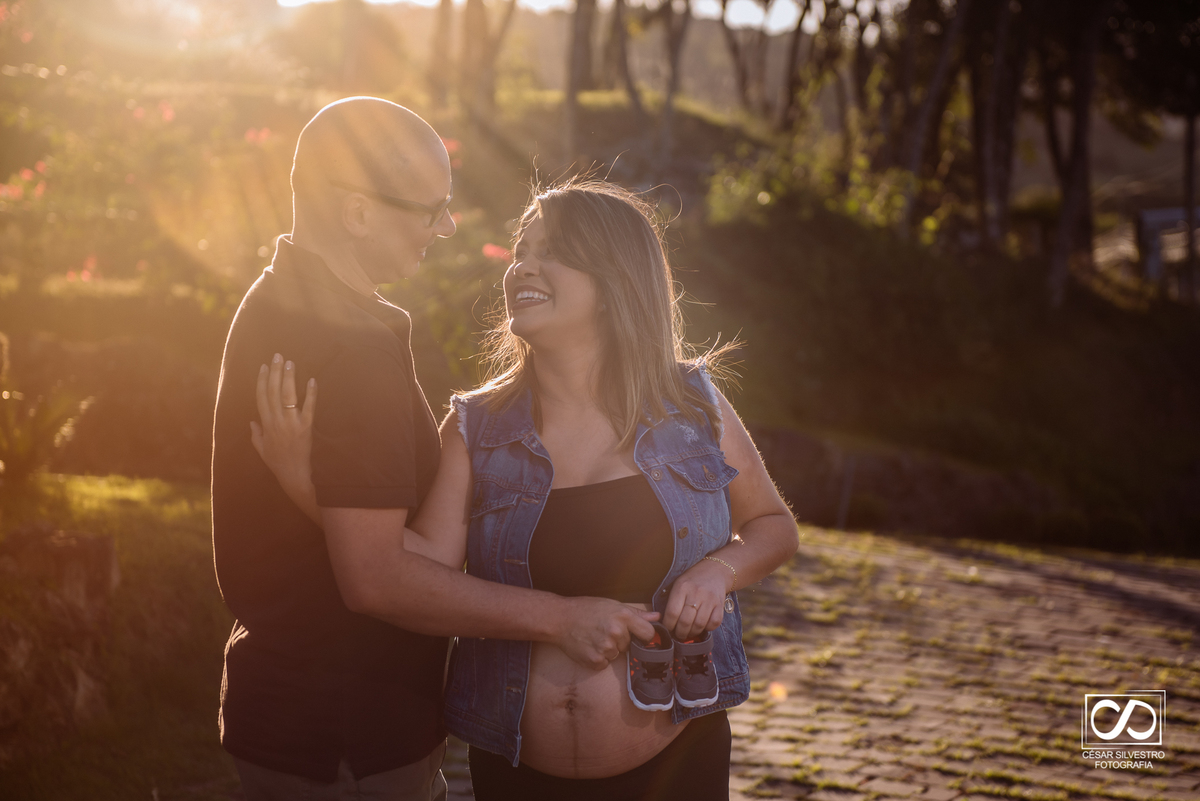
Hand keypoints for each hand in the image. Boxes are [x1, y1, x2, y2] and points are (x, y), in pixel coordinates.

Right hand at [250, 353, 316, 491]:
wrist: (293, 475)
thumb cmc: (277, 462)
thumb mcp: (261, 448)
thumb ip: (256, 434)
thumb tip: (252, 421)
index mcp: (266, 424)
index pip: (261, 397)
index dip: (262, 380)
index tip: (264, 366)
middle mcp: (277, 421)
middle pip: (274, 392)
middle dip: (275, 372)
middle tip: (278, 356)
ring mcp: (292, 423)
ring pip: (288, 396)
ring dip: (289, 378)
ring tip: (290, 363)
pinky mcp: (306, 427)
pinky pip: (309, 407)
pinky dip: (311, 394)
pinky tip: (312, 380)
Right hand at [554, 597, 658, 670]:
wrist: (559, 619)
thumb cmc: (586, 609)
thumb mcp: (612, 605)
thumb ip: (636, 613)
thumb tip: (657, 617)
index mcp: (623, 616)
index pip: (648, 633)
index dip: (645, 635)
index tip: (639, 635)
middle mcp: (616, 632)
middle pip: (630, 645)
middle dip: (621, 640)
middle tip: (604, 630)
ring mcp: (606, 648)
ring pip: (616, 654)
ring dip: (609, 649)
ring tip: (594, 637)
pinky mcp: (595, 660)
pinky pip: (605, 663)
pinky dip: (598, 658)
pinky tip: (589, 646)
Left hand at [663, 558, 730, 640]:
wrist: (715, 570)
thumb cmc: (693, 580)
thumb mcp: (678, 584)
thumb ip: (671, 601)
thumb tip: (662, 621)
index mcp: (682, 587)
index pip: (672, 612)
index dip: (668, 625)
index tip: (668, 629)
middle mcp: (696, 593)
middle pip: (685, 621)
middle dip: (680, 633)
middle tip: (679, 634)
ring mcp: (709, 599)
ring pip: (699, 625)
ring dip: (693, 633)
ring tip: (689, 632)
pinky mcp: (720, 604)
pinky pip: (714, 623)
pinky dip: (708, 628)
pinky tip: (703, 625)